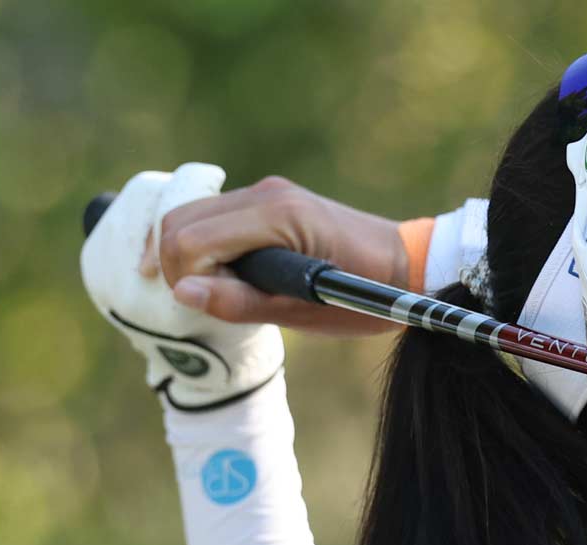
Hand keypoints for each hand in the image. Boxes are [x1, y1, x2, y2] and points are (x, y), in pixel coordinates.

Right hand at [146, 173, 411, 338]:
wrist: (409, 265)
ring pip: (189, 215)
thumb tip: (183, 292)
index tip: (213, 304)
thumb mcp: (304, 310)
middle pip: (178, 220)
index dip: (186, 277)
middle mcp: (264, 193)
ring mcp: (265, 192)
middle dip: (177, 264)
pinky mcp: (268, 200)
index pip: (189, 239)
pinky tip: (222, 273)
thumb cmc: (366, 294)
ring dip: (188, 254)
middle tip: (209, 300)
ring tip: (219, 290)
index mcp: (276, 214)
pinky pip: (213, 217)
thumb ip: (241, 301)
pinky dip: (204, 244)